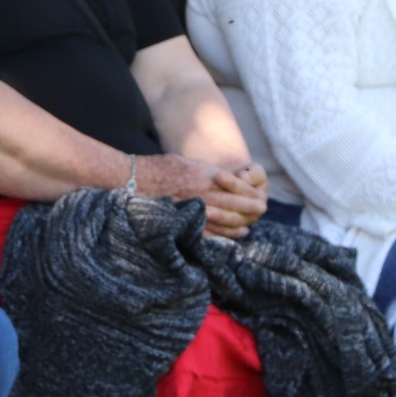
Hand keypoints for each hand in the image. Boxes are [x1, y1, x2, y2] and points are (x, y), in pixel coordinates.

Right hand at [133, 155, 266, 237]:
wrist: (131, 181)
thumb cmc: (158, 168)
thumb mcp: (185, 162)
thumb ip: (206, 171)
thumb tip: (224, 178)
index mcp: (202, 176)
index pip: (235, 185)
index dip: (249, 191)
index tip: (259, 194)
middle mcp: (200, 193)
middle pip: (235, 203)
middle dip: (251, 206)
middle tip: (264, 208)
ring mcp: (192, 210)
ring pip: (226, 219)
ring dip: (242, 221)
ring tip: (253, 222)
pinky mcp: (184, 223)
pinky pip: (211, 232)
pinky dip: (227, 234)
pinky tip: (238, 233)